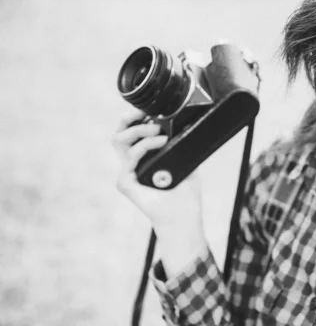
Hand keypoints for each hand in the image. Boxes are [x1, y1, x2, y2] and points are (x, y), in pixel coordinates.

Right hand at [112, 108, 207, 275]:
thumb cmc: (185, 192)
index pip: (131, 132)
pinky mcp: (125, 183)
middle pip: (119, 133)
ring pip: (119, 141)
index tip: (149, 109)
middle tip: (147, 115)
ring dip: (139, 130)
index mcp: (143, 158)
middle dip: (129, 118)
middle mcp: (132, 164)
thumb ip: (181, 144)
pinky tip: (161, 143)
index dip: (135, 118)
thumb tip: (186, 123)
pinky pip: (129, 158)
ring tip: (158, 131)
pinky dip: (144, 147)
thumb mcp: (186, 161)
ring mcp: (127, 173)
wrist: (184, 216)